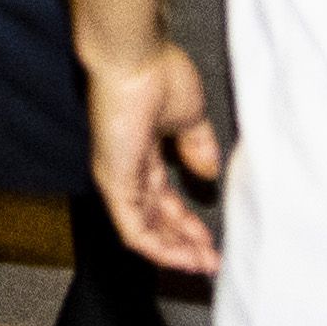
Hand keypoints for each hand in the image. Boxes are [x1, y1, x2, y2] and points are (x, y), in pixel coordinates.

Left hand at [86, 40, 226, 278]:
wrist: (135, 58)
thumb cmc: (159, 74)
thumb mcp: (190, 117)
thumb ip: (198, 146)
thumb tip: (208, 171)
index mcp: (144, 153)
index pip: (163, 199)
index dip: (188, 223)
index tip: (212, 240)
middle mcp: (128, 169)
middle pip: (156, 219)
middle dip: (185, 243)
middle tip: (212, 261)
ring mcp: (118, 178)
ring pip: (144, 230)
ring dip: (176, 252)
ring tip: (203, 266)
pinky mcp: (114, 182)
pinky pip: (133, 229)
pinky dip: (160, 248)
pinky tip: (184, 259)